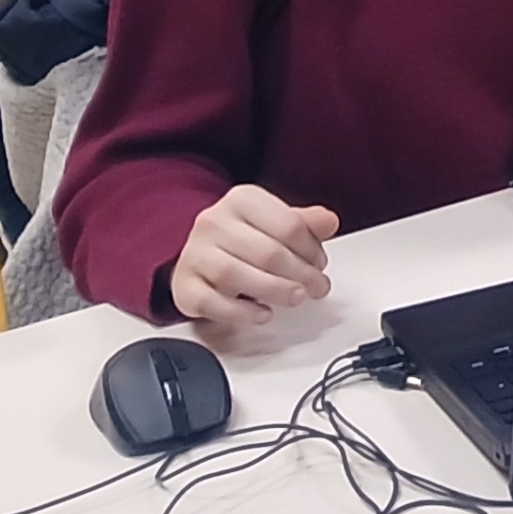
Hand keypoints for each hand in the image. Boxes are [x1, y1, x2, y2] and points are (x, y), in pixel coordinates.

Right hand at [169, 185, 336, 341]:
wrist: (198, 254)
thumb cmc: (242, 238)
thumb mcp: (275, 221)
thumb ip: (305, 223)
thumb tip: (329, 222)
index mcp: (242, 200)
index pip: (287, 225)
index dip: (311, 250)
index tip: (321, 265)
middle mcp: (214, 222)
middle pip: (266, 252)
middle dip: (299, 274)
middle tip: (316, 288)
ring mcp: (195, 254)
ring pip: (236, 275)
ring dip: (273, 291)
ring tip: (295, 298)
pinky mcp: (183, 286)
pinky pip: (210, 302)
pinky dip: (240, 313)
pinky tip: (262, 314)